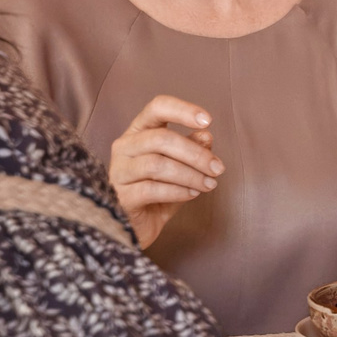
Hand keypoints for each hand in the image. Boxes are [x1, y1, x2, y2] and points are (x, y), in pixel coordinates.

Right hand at [109, 95, 219, 248]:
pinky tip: (192, 194)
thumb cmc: (158, 194)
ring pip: (157, 164)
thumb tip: (206, 135)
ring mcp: (118, 172)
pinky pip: (151, 189)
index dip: (183, 110)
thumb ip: (192, 151)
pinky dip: (178, 191)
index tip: (208, 121)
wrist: (136, 228)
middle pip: (162, 139)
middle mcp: (124, 147)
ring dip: (191, 175)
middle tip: (218, 168)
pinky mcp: (119, 196)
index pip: (157, 108)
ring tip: (209, 185)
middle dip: (196, 154)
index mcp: (139, 132)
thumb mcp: (181, 169)